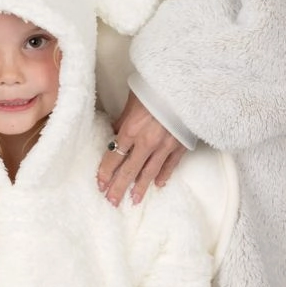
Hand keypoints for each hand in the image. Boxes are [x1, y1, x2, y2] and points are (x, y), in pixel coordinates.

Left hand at [97, 92, 187, 207]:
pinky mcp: (180, 145)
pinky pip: (170, 165)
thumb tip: (114, 133)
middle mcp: (146, 142)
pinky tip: (159, 185)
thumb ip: (123, 120)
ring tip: (133, 200)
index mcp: (131, 130)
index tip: (100, 184)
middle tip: (112, 201)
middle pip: (129, 170)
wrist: (185, 85)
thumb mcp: (132, 102)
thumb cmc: (154, 88)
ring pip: (149, 172)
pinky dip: (164, 175)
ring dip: (140, 187)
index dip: (105, 172)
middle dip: (118, 187)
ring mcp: (164, 146)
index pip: (113, 157)